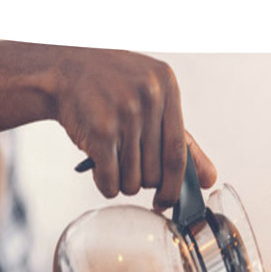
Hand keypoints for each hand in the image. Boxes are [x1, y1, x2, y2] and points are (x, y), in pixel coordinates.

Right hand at [0, 39, 216, 204]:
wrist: (61, 71)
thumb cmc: (112, 90)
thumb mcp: (153, 100)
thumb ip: (182, 139)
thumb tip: (210, 180)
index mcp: (167, 85)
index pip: (179, 152)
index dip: (175, 185)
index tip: (167, 200)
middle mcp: (148, 96)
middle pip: (156, 171)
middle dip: (143, 182)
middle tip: (129, 169)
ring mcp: (124, 112)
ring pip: (134, 180)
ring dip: (123, 183)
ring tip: (113, 162)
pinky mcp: (100, 130)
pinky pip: (111, 181)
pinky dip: (106, 185)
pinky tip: (101, 170)